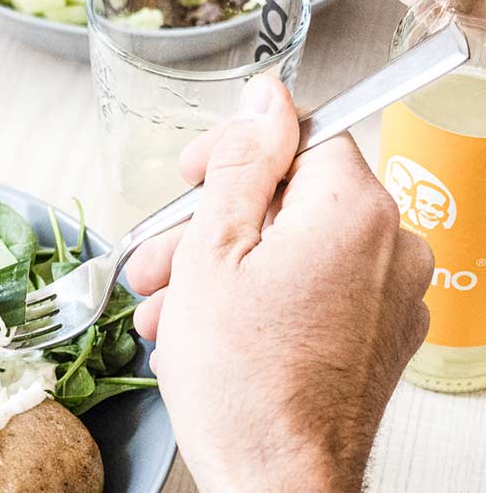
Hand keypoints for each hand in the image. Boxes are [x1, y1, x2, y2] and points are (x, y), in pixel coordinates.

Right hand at [126, 76, 432, 491]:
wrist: (276, 485)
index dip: (237, 151)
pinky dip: (262, 294)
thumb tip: (266, 99)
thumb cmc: (242, 383)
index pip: (302, 135)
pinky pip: (315, 287)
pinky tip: (208, 325)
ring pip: (296, 245)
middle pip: (293, 197)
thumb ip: (242, 163)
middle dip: (215, 221)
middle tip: (163, 252)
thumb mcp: (212, 250)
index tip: (195, 172)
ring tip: (168, 303)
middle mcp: (390, 249)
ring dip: (226, 264)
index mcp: (354, 213)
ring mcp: (390, 297)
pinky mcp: (378, 335)